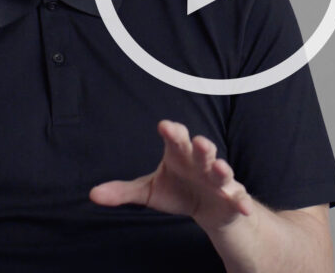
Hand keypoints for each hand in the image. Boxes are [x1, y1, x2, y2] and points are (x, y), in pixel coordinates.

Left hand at [89, 120, 255, 230]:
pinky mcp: (232, 196)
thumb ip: (123, 191)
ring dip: (221, 168)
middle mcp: (201, 163)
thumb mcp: (149, 191)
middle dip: (201, 146)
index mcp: (180, 155)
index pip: (176, 139)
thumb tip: (93, 193)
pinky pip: (238, 198)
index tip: (165, 127)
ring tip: (219, 167)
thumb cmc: (178, 190)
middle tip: (198, 141)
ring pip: (222, 170)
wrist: (208, 207)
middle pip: (202, 150)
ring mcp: (219, 179)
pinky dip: (241, 201)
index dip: (172, 132)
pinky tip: (241, 207)